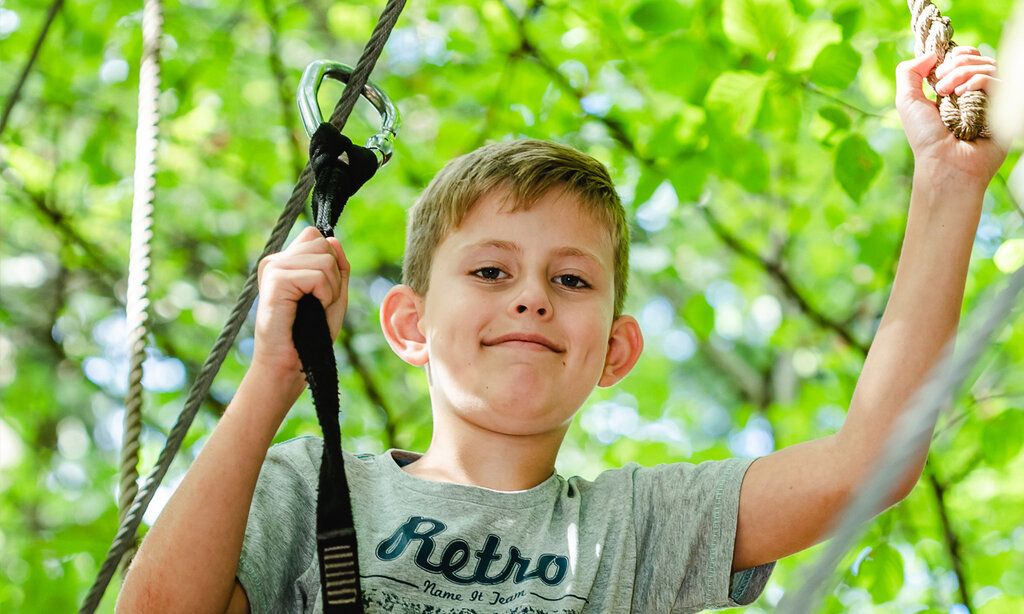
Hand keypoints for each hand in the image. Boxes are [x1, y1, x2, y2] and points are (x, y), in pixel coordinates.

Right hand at [252, 226, 349, 380]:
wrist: (290, 364)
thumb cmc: (311, 336)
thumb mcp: (333, 295)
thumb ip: (337, 267)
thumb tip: (333, 239)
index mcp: (285, 262)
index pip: (315, 236)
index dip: (332, 259)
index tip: (325, 289)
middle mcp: (275, 261)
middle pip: (323, 243)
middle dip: (334, 275)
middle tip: (320, 302)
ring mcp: (273, 268)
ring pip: (324, 257)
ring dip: (331, 288)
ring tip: (315, 308)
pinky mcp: (275, 279)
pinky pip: (317, 274)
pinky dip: (325, 294)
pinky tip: (312, 309)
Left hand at [895, 47, 1007, 185]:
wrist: (945, 163)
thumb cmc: (926, 137)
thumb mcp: (907, 102)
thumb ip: (909, 72)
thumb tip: (931, 53)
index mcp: (954, 88)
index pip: (964, 56)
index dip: (954, 54)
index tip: (939, 66)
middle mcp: (974, 92)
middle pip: (975, 57)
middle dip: (955, 64)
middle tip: (940, 85)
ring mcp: (990, 99)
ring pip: (987, 65)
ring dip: (962, 73)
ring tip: (947, 93)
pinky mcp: (1004, 108)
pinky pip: (996, 79)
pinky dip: (977, 81)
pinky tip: (963, 95)